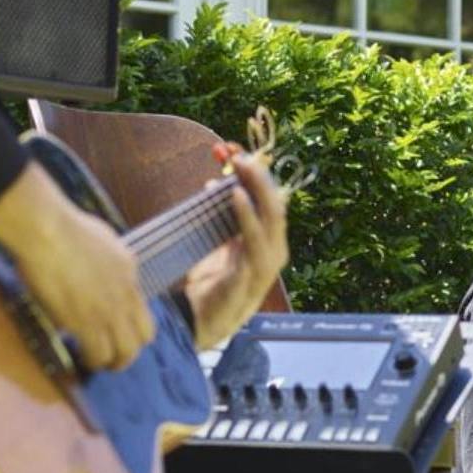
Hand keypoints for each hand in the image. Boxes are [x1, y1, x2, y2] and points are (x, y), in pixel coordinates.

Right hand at [0, 163, 152, 369]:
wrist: (49, 232)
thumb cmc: (67, 228)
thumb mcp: (106, 242)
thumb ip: (112, 263)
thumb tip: (106, 270)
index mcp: (131, 277)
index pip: (146, 317)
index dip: (136, 333)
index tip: (120, 334)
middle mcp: (126, 298)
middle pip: (140, 340)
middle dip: (127, 354)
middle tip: (112, 358)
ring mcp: (108, 312)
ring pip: (122, 353)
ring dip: (110, 362)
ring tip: (96, 363)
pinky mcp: (86, 322)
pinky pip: (97, 353)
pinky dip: (91, 360)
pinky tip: (79, 358)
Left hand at [183, 151, 288, 349]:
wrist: (197, 321)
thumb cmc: (209, 284)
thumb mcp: (216, 242)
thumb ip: (219, 216)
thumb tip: (215, 181)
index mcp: (268, 241)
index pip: (269, 199)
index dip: (256, 173)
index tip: (234, 150)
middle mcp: (273, 251)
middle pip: (275, 205)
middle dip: (259, 176)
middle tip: (238, 154)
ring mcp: (265, 267)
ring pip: (271, 220)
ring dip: (256, 190)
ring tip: (241, 168)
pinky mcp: (250, 279)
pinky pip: (252, 243)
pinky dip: (245, 217)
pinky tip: (235, 197)